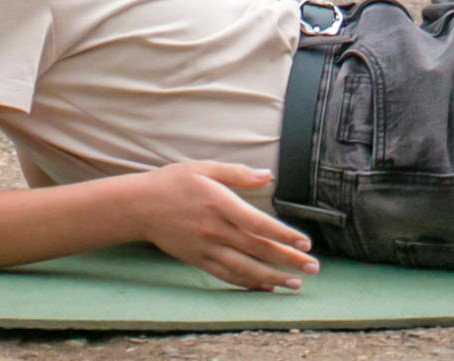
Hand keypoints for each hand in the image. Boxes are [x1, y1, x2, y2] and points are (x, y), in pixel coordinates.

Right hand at [131, 162, 318, 291]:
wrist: (140, 207)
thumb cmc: (174, 182)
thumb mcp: (205, 168)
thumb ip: (238, 173)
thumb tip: (268, 176)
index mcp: (220, 204)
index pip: (258, 224)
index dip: (283, 235)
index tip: (304, 242)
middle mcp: (216, 230)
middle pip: (258, 249)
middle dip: (288, 260)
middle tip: (313, 267)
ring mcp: (207, 248)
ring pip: (245, 268)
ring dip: (273, 277)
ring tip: (296, 283)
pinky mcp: (198, 260)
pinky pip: (227, 276)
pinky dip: (248, 284)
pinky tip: (265, 287)